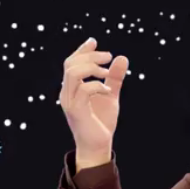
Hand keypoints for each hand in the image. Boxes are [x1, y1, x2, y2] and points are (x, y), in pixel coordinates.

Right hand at [59, 37, 129, 168]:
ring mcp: (70, 102)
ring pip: (73, 74)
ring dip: (92, 68)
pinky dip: (97, 86)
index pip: (71, 63)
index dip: (81, 50)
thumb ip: (114, 78)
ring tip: (107, 73)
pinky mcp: (77, 111)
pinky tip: (108, 90)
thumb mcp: (110, 95)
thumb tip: (122, 58)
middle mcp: (67, 93)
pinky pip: (84, 90)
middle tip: (108, 56)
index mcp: (72, 88)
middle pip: (70, 64)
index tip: (94, 41)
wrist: (98, 146)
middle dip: (89, 56)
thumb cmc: (101, 122)